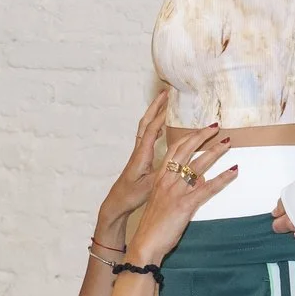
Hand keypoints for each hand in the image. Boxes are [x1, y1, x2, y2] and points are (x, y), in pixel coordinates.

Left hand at [97, 91, 173, 240]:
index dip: (162, 115)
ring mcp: (139, 152)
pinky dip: (155, 125)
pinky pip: (148, 135)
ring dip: (155, 113)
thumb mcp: (150, 186)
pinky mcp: (140, 157)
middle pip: (146, 122)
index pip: (152, 129)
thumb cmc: (131, 196)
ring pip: (146, 126)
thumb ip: (163, 173)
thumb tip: (177, 162)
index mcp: (142, 154)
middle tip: (166, 92)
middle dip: (156, 106)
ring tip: (165, 103)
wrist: (117, 202)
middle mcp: (139, 150)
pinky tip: (163, 127)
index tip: (171, 102)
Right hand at [125, 125, 236, 266]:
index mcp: (160, 179)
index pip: (174, 150)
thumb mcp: (164, 202)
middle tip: (216, 127)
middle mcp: (167, 181)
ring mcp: (176, 192)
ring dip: (214, 152)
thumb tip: (200, 178)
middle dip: (202, 136)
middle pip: (186, 151)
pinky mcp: (185, 206)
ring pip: (198, 166)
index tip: (201, 129)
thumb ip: (180, 188)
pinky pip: (207, 189)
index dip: (188, 137)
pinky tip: (233, 172)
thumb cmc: (153, 225)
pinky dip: (222, 179)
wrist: (145, 243)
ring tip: (227, 143)